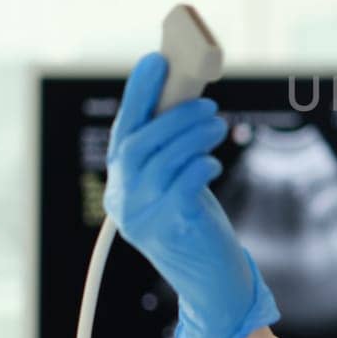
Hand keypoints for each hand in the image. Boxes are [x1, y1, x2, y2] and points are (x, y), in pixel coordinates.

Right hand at [104, 52, 279, 337]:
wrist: (209, 277)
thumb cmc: (195, 219)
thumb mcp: (176, 180)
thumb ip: (173, 147)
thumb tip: (189, 95)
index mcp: (119, 183)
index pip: (123, 130)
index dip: (138, 94)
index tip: (155, 60)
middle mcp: (123, 200)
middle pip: (139, 144)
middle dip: (174, 117)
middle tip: (206, 103)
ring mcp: (142, 217)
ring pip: (162, 162)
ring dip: (192, 136)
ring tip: (216, 127)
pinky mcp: (169, 229)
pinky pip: (182, 186)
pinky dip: (199, 166)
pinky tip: (212, 162)